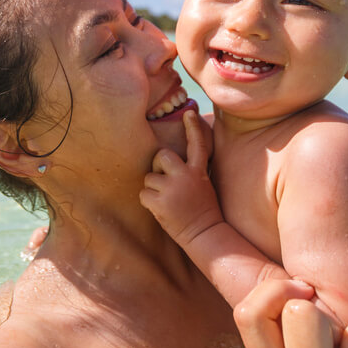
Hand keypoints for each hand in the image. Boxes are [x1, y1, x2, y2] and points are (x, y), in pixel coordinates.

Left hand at [140, 109, 219, 241]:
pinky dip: (148, 202)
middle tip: (166, 183)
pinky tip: (161, 210)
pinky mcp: (160, 202)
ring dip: (153, 189)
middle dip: (158, 167)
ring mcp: (172, 188)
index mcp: (198, 171)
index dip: (193, 128)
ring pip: (149, 177)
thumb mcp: (202, 184)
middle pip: (161, 155)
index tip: (189, 113)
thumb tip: (171, 160)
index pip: (197, 144)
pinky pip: (143, 194)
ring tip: (168, 202)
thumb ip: (189, 171)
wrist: (205, 234)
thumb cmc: (201, 210)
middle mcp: (186, 176)